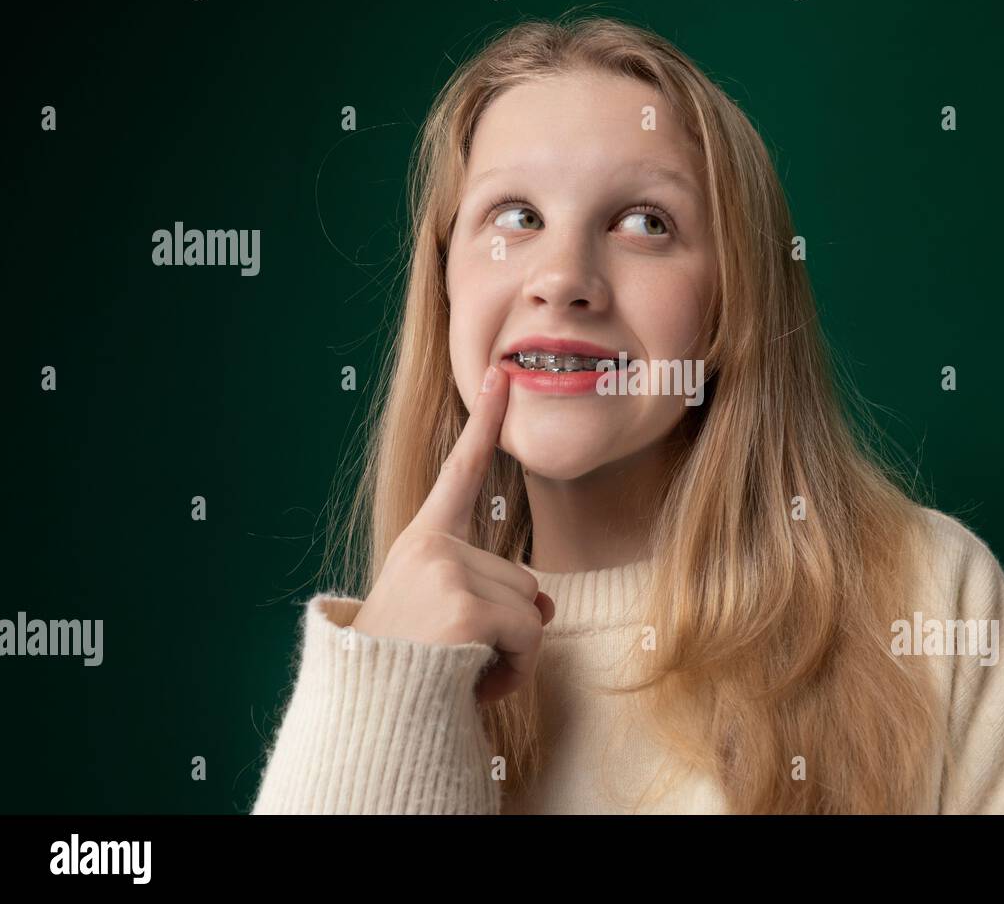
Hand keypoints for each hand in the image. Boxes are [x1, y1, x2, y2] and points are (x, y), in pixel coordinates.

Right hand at [351, 364, 554, 703]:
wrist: (368, 714)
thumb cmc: (403, 667)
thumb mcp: (445, 619)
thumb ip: (494, 596)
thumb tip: (550, 605)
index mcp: (423, 542)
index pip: (461, 473)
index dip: (483, 422)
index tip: (502, 374)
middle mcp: (433, 548)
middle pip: (523, 577)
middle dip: (508, 627)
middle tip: (457, 653)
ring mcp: (447, 575)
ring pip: (532, 610)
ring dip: (512, 653)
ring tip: (460, 668)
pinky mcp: (465, 609)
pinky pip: (529, 637)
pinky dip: (514, 672)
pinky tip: (472, 682)